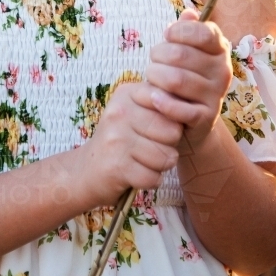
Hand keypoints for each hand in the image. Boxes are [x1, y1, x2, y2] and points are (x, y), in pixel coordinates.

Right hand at [81, 81, 183, 205]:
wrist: (86, 170)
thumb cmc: (119, 140)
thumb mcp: (133, 111)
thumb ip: (159, 103)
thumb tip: (189, 106)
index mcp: (127, 94)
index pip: (170, 103)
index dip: (173, 120)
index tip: (160, 127)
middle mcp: (120, 113)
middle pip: (172, 131)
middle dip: (170, 145)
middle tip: (153, 148)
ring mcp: (117, 140)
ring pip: (166, 157)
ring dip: (161, 166)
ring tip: (145, 161)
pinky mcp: (117, 167)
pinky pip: (154, 177)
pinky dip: (151, 181)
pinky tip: (138, 174)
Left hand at [145, 7, 232, 150]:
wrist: (190, 119)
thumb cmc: (184, 75)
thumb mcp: (185, 50)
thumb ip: (187, 31)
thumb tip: (189, 13)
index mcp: (220, 49)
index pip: (203, 33)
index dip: (179, 32)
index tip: (167, 36)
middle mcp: (222, 71)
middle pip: (180, 55)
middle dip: (158, 56)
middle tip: (153, 61)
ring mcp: (216, 95)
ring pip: (176, 80)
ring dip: (155, 77)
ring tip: (151, 78)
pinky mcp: (205, 117)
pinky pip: (179, 108)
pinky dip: (161, 102)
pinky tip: (153, 97)